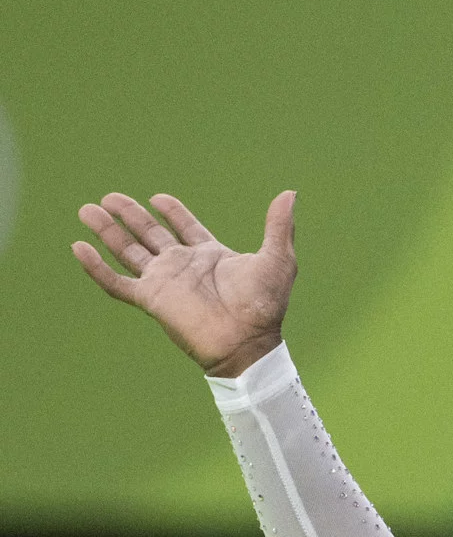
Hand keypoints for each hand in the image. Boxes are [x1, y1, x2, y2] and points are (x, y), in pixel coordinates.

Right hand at [74, 190, 297, 376]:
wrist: (248, 342)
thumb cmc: (265, 306)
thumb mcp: (278, 260)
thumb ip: (278, 226)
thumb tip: (290, 193)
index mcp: (210, 256)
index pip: (185, 228)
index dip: (172, 212)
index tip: (158, 198)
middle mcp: (184, 267)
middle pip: (149, 235)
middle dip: (130, 215)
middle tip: (109, 197)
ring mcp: (165, 282)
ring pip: (128, 251)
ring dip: (108, 232)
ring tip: (88, 209)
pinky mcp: (151, 299)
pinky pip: (117, 282)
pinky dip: (96, 267)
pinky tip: (79, 248)